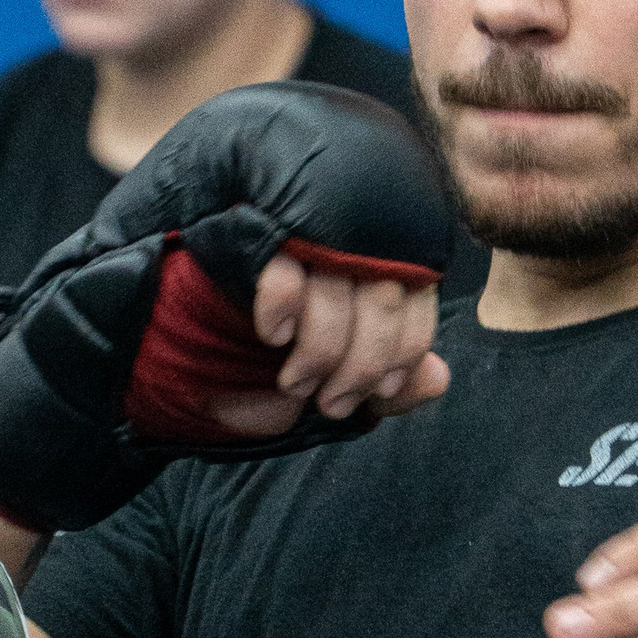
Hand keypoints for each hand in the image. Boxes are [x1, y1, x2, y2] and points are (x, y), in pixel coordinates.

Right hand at [232, 252, 448, 436]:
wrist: (198, 336)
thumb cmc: (286, 353)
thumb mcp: (344, 376)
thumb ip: (394, 384)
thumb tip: (439, 379)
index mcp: (391, 261)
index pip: (419, 301)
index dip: (403, 355)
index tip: (380, 392)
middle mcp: (358, 239)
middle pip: (384, 298)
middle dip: (361, 366)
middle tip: (333, 404)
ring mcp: (311, 232)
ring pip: (338, 287)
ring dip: (320, 353)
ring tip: (295, 384)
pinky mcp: (263, 233)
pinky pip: (284, 270)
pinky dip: (282, 310)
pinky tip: (273, 335)